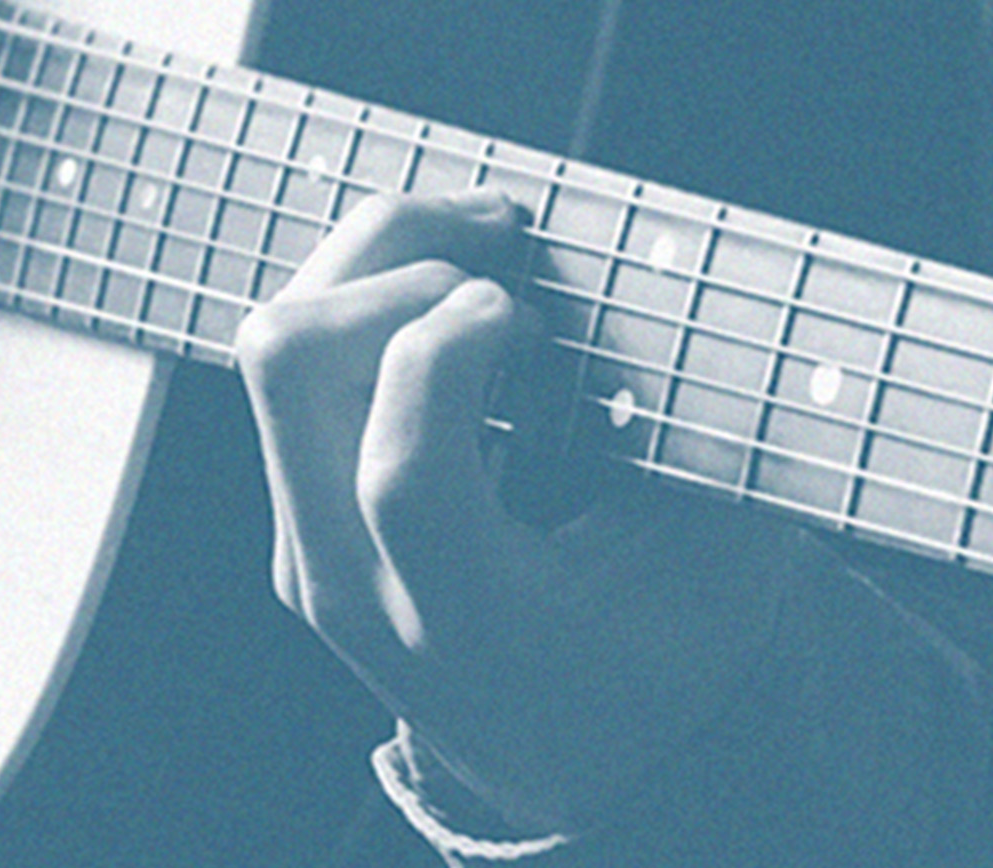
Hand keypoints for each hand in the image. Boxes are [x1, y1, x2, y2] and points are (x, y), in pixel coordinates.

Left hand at [234, 189, 802, 834]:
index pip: (404, 473)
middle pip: (292, 368)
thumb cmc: (666, 656)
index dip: (451, 354)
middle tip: (507, 239)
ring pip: (274, 348)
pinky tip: (450, 285)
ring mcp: (305, 543)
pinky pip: (291, 368)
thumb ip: (701, 442)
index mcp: (465, 624)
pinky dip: (362, 295)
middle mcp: (352, 584)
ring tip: (482, 242)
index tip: (527, 311)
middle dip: (398, 260)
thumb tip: (697, 304)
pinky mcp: (295, 505)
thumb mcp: (719, 565)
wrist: (580, 754)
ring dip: (373, 261)